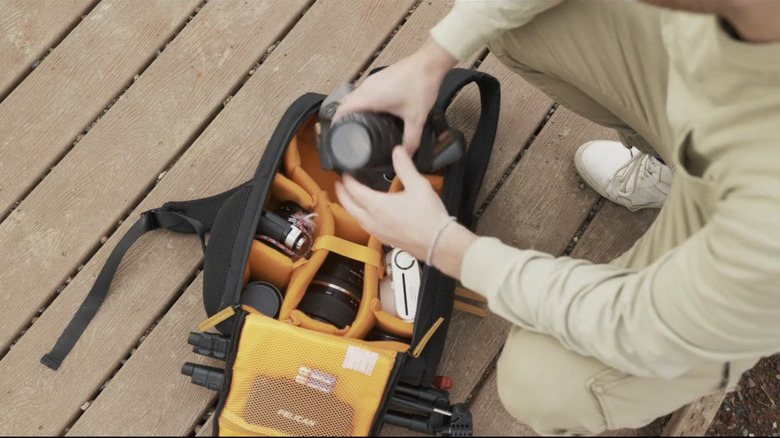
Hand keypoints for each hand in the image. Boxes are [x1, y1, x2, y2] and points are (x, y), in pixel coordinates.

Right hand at [333, 38, 456, 153]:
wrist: (429, 63)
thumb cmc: (420, 84)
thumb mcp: (416, 118)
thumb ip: (411, 140)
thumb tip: (406, 153)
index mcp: (370, 97)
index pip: (342, 109)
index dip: (336, 123)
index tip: (336, 134)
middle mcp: (367, 88)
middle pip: (345, 103)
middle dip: (342, 117)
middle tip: (345, 131)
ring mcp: (372, 80)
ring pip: (353, 95)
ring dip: (351, 107)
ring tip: (356, 122)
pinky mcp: (379, 77)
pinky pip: (363, 90)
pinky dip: (361, 100)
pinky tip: (371, 109)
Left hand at [335, 147, 452, 260]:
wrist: (439, 243)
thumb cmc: (429, 218)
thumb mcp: (418, 185)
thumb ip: (405, 166)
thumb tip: (398, 151)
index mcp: (377, 206)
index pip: (354, 191)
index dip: (347, 181)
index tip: (345, 174)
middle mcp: (373, 220)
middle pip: (349, 206)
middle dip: (342, 194)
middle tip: (339, 185)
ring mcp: (378, 232)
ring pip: (356, 218)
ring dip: (350, 207)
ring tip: (350, 199)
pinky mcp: (385, 240)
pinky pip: (366, 227)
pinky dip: (361, 218)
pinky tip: (368, 216)